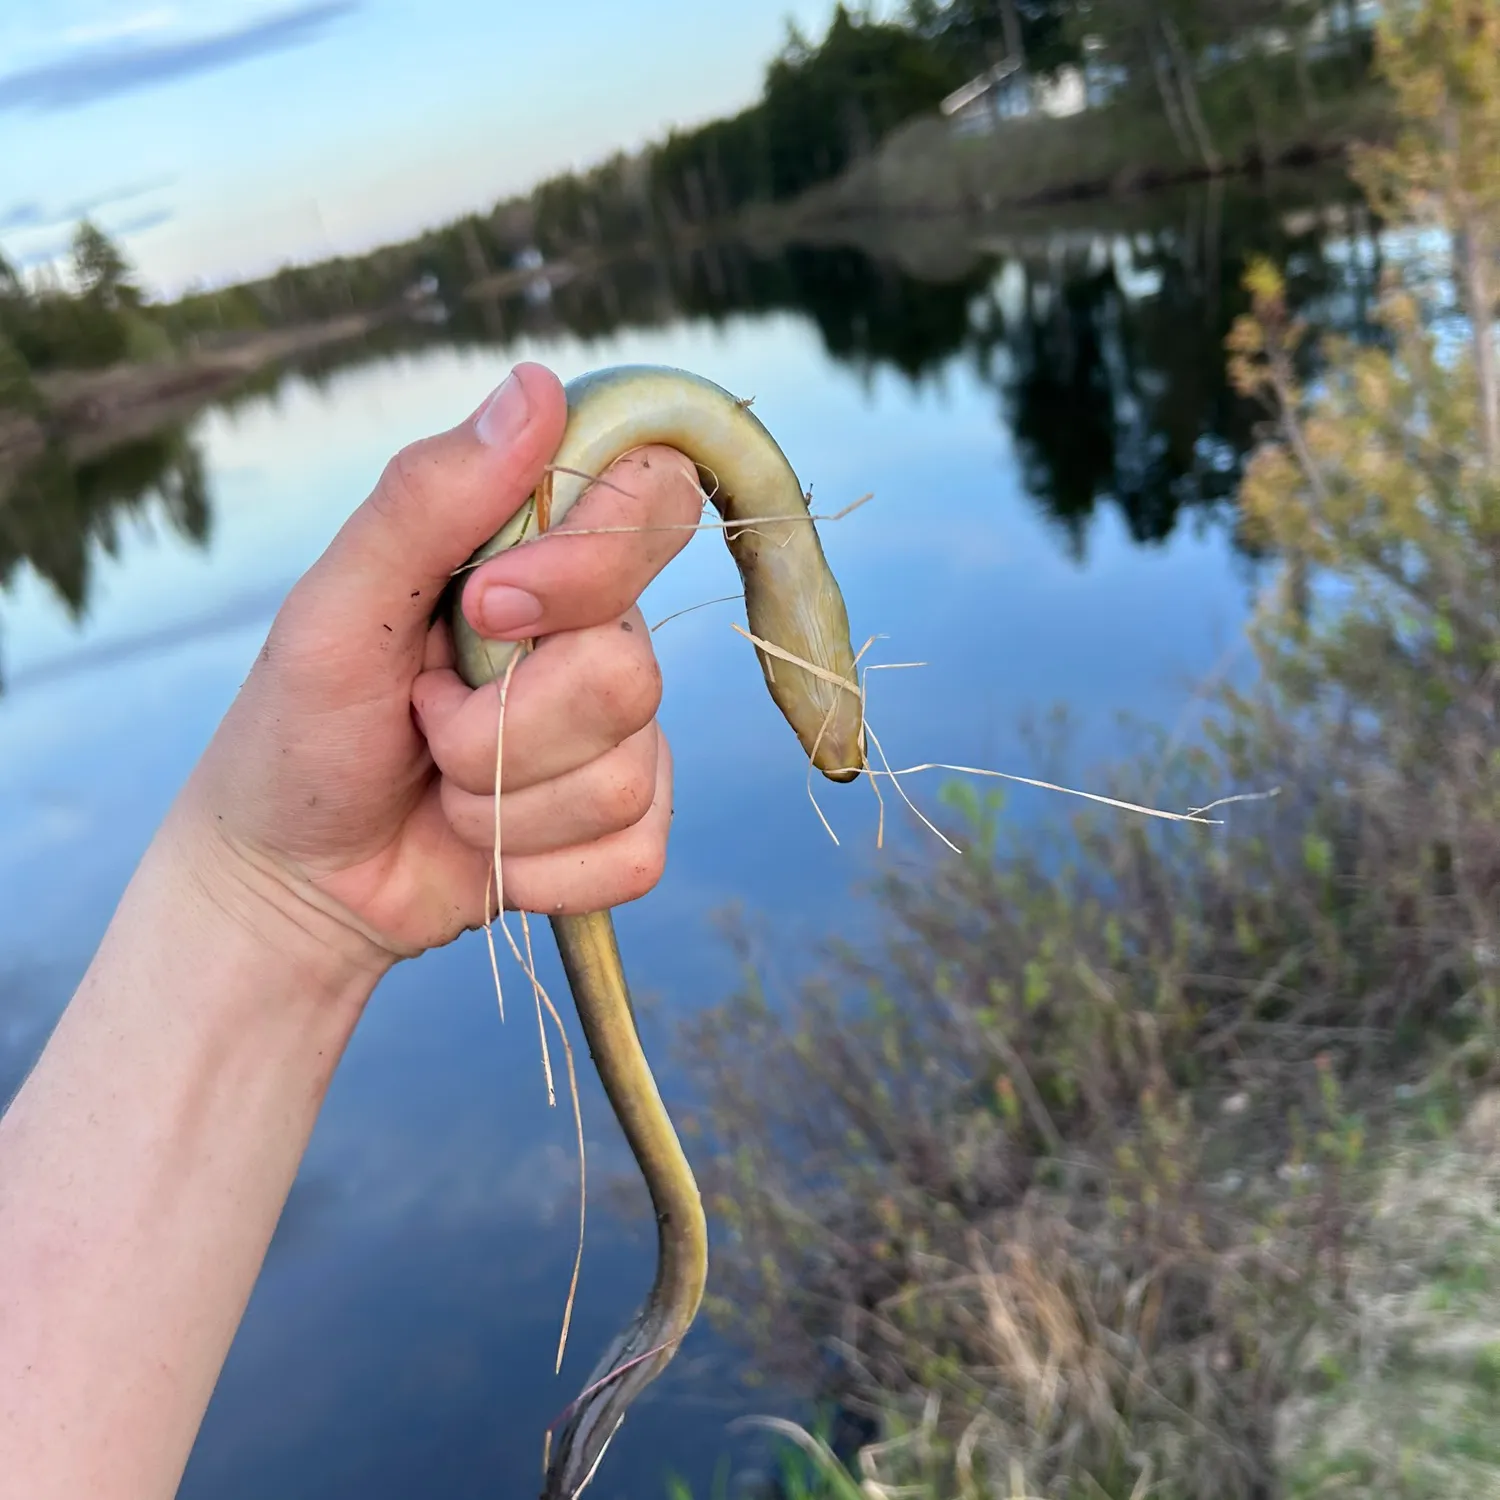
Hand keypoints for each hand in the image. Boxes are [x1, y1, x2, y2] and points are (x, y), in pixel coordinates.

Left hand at [170, 362, 702, 978]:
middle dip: (502, 723)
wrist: (295, 880)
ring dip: (500, 802)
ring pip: (625, 773)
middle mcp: (594, 636)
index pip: (653, 500)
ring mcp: (619, 738)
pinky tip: (484, 847)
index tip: (490, 604)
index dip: (592, 561)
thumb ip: (427, 500)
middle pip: (633, 669)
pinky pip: (632, 852)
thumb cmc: (300, 732)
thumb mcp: (334, 607)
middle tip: (424, 716)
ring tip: (440, 784)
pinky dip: (537, 868)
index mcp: (537, 557)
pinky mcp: (626, 830)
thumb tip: (536, 387)